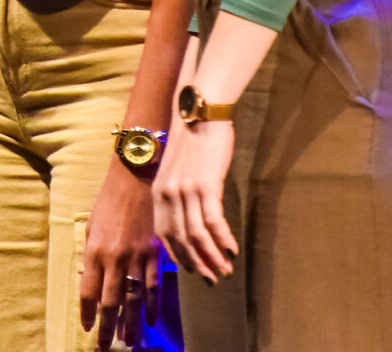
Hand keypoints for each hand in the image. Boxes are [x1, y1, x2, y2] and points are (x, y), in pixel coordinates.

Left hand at [81, 162, 162, 347]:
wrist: (137, 178)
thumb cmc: (110, 200)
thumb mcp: (92, 224)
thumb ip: (91, 251)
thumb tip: (91, 276)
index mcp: (94, 251)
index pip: (88, 292)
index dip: (87, 313)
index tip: (87, 328)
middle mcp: (114, 258)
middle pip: (110, 302)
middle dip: (108, 327)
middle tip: (106, 346)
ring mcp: (136, 258)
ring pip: (133, 299)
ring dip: (130, 324)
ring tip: (128, 342)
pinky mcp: (155, 254)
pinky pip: (154, 286)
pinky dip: (152, 306)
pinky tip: (149, 321)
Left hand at [152, 120, 237, 281]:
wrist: (199, 113)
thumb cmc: (192, 140)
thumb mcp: (175, 170)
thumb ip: (176, 193)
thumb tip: (187, 216)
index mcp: (158, 193)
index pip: (164, 234)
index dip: (179, 255)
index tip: (192, 269)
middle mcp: (168, 194)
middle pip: (181, 239)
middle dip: (197, 263)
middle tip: (212, 278)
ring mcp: (186, 190)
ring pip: (198, 235)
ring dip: (212, 256)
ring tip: (225, 269)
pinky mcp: (206, 185)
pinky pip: (214, 221)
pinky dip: (223, 239)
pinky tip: (232, 250)